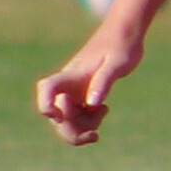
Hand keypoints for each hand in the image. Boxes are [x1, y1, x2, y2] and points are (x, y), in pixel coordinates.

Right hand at [35, 23, 146, 144]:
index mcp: (72, 76)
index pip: (47, 89)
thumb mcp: (117, 64)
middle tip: (94, 135)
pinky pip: (78, 116)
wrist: (124, 34)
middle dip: (72, 132)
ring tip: (103, 112)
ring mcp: (74, 91)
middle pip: (57, 117)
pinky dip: (89, 121)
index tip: (60, 116)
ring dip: (83, 127)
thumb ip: (103, 83)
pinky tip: (103, 110)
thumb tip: (92, 105)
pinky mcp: (82, 95)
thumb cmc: (121, 45)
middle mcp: (68, 86)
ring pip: (68, 120)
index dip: (46, 105)